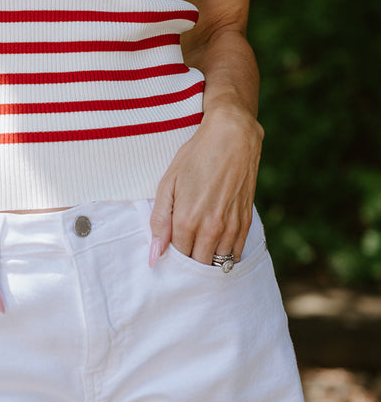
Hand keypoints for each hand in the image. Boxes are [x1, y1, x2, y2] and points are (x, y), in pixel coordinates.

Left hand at [148, 107, 263, 265]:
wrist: (233, 136)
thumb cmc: (196, 156)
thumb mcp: (168, 183)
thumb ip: (159, 221)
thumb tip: (154, 255)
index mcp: (187, 220)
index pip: (176, 256)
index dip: (171, 256)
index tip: (168, 248)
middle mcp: (211, 228)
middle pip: (197, 264)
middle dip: (188, 262)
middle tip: (183, 249)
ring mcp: (231, 227)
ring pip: (217, 263)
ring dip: (207, 261)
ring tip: (198, 248)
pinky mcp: (246, 222)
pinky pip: (235, 253)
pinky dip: (225, 256)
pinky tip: (216, 246)